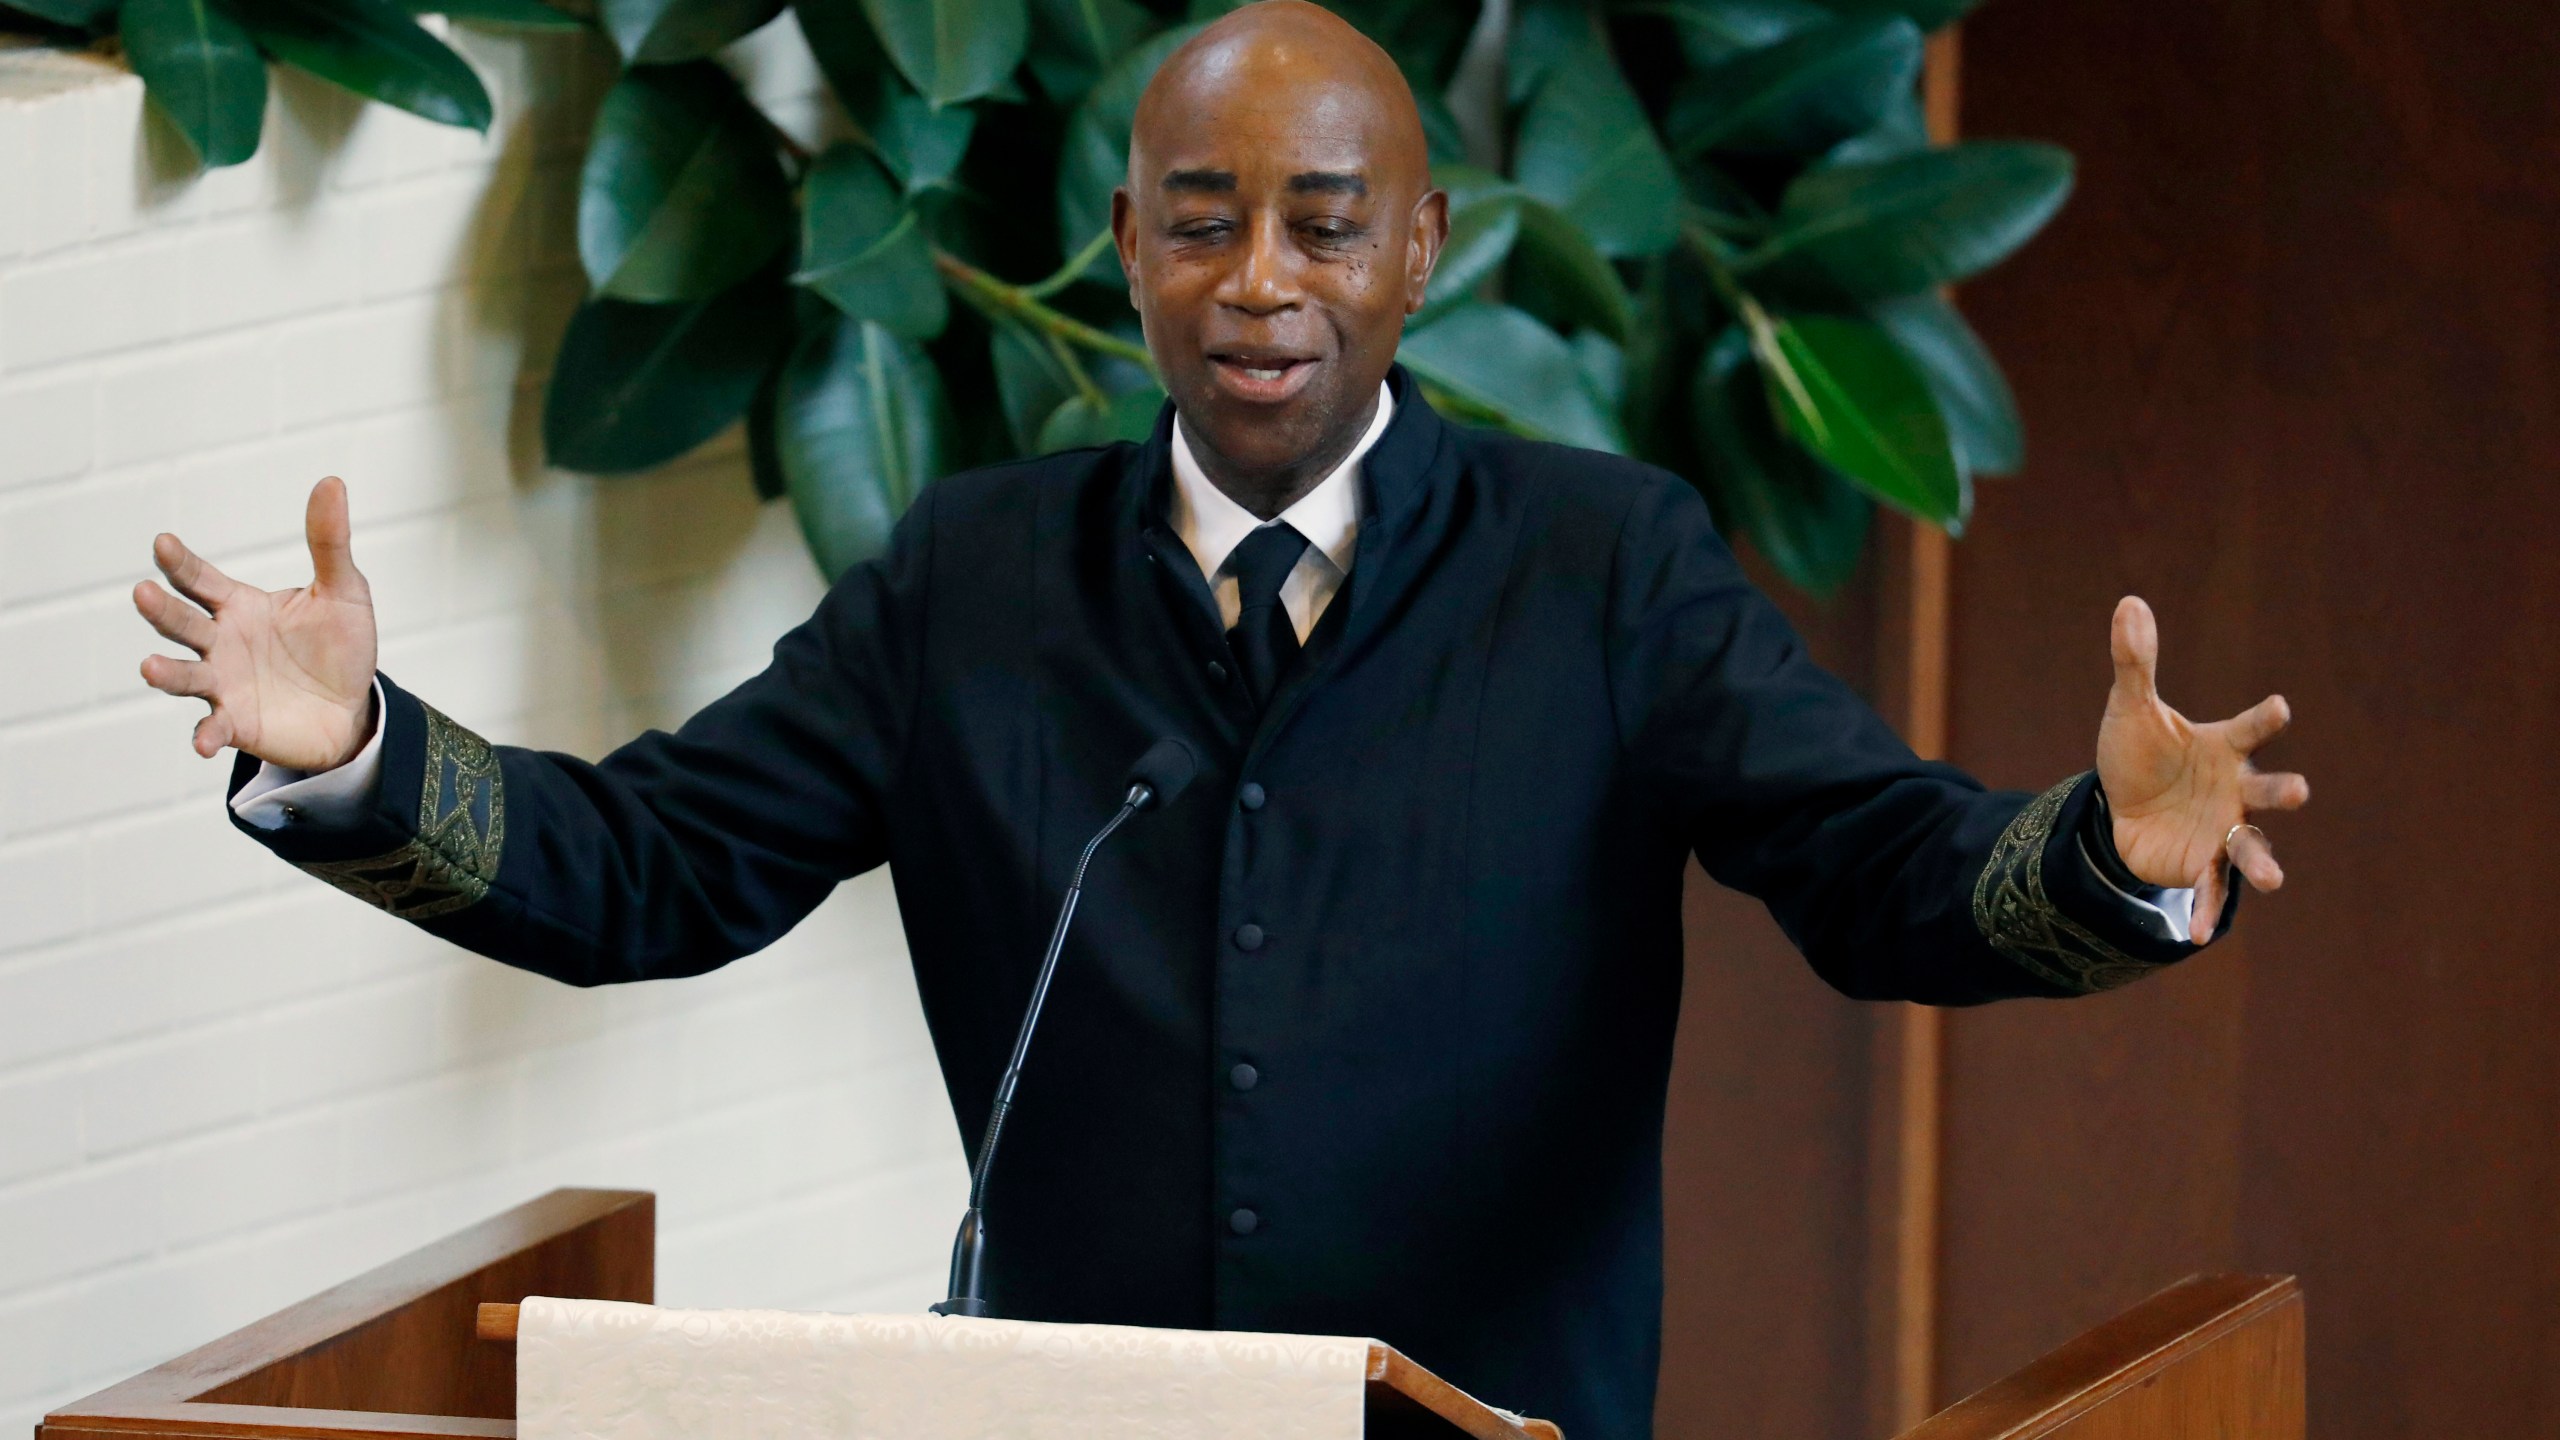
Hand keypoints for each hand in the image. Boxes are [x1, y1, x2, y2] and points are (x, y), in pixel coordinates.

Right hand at [135, 477, 378, 771]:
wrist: (354, 709)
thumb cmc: (341, 647)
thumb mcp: (343, 591)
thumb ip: (329, 542)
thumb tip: (331, 481)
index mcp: (239, 606)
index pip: (200, 579)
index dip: (180, 563)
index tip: (162, 543)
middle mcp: (221, 642)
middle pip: (182, 623)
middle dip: (162, 610)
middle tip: (143, 593)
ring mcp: (223, 683)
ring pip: (185, 675)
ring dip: (166, 672)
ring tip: (148, 666)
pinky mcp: (236, 722)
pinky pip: (213, 727)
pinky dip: (205, 734)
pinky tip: (203, 740)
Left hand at [2095, 596, 2308, 942]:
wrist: (2119, 807)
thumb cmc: (2140, 753)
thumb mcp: (2130, 709)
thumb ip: (2135, 661)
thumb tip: (2128, 602)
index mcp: (2223, 747)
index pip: (2249, 728)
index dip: (2264, 717)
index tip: (2279, 707)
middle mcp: (2234, 790)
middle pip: (2265, 791)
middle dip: (2282, 791)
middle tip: (2297, 791)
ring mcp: (2223, 830)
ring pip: (2251, 847)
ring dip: (2262, 862)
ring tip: (2272, 880)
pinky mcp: (2202, 864)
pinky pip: (2210, 889)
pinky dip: (2207, 910)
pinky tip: (2197, 934)